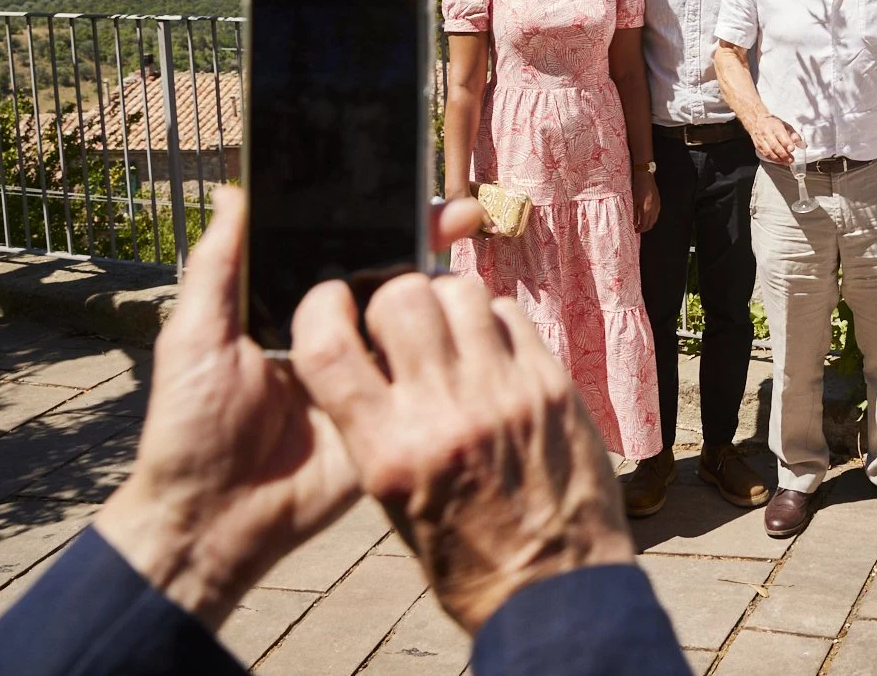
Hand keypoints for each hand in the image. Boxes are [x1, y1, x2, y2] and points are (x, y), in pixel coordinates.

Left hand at [91, 187, 483, 628]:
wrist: (213, 520)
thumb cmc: (189, 426)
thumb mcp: (193, 336)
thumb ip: (217, 266)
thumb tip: (234, 190)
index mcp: (289, 307)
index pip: (339, 250)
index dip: (375, 218)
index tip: (409, 188)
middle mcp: (332, 333)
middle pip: (387, 274)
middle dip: (427, 240)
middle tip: (465, 216)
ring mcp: (364, 373)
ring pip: (412, 317)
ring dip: (444, 287)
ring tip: (467, 259)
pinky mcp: (386, 413)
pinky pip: (420, 375)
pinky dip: (447, 348)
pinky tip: (469, 320)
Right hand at [292, 270, 634, 632]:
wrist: (554, 585)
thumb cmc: (467, 553)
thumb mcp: (393, 500)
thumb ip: (374, 424)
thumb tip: (366, 350)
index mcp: (388, 453)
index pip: (328, 349)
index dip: (321, 309)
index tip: (333, 303)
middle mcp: (443, 414)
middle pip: (401, 297)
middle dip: (395, 297)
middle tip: (405, 322)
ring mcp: (503, 393)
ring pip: (462, 291)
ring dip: (449, 301)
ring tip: (453, 332)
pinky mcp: (551, 383)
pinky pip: (511, 314)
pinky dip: (495, 320)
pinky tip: (494, 350)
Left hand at [632, 168, 659, 233]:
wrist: (645, 177)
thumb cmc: (638, 187)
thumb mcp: (633, 201)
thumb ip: (634, 214)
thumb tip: (634, 223)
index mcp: (646, 209)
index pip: (644, 224)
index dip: (640, 229)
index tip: (635, 230)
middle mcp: (653, 209)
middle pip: (650, 224)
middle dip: (644, 228)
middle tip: (638, 229)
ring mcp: (657, 205)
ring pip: (654, 220)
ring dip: (648, 224)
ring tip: (641, 224)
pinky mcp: (659, 202)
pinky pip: (656, 214)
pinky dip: (652, 218)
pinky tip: (647, 217)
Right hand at [747, 114, 803, 165]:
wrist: (757, 121)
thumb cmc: (773, 124)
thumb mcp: (786, 126)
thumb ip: (794, 135)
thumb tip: (802, 144)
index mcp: (775, 126)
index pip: (780, 135)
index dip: (786, 143)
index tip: (792, 149)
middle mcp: (767, 133)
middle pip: (774, 145)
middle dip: (783, 154)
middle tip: (791, 160)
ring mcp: (761, 140)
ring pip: (769, 152)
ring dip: (778, 159)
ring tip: (786, 162)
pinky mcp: (758, 146)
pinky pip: (765, 155)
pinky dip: (773, 160)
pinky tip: (779, 161)